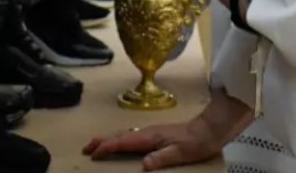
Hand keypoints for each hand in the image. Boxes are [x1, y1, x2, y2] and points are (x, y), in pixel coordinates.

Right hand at [83, 122, 219, 171]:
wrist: (210, 129)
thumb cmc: (196, 143)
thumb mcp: (181, 153)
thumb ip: (162, 158)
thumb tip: (143, 165)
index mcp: (150, 137)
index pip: (123, 141)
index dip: (107, 147)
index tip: (93, 154)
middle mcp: (147, 132)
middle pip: (119, 135)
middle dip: (101, 141)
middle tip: (86, 149)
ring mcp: (151, 132)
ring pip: (124, 135)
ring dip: (108, 140)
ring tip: (96, 146)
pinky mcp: (155, 135)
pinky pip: (131, 137)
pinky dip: (119, 140)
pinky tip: (120, 145)